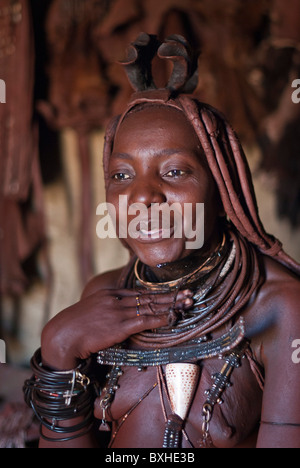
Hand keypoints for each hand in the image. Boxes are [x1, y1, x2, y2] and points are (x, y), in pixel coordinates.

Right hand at [41, 288, 192, 369]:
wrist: (63, 335)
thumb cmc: (76, 327)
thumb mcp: (92, 310)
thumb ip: (108, 308)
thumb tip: (122, 315)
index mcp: (110, 294)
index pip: (140, 292)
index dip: (159, 293)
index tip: (175, 291)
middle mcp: (116, 299)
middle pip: (149, 296)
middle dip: (171, 295)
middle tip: (190, 293)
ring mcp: (118, 311)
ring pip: (150, 306)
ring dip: (171, 305)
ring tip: (187, 303)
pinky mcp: (119, 326)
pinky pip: (144, 320)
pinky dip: (160, 318)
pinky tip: (172, 317)